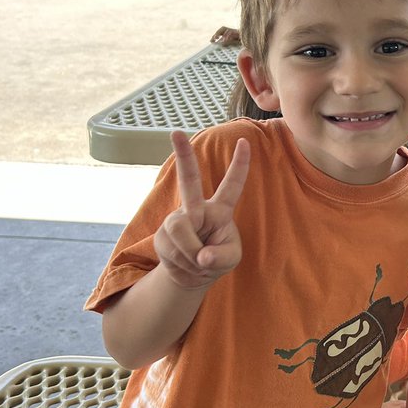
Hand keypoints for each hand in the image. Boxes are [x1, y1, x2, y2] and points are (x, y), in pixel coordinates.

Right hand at [154, 131, 249, 289]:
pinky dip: (182, 262)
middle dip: (183, 156)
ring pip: (180, 229)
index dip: (240, 164)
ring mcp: (177, 219)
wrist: (191, 275)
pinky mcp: (162, 234)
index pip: (232, 185)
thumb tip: (202, 256)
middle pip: (189, 180)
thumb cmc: (216, 259)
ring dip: (191, 252)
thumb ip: (220, 258)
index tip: (245, 142)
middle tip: (175, 132)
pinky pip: (172, 247)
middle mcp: (197, 209)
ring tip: (197, 260)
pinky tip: (184, 263)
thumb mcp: (230, 260)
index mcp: (220, 210)